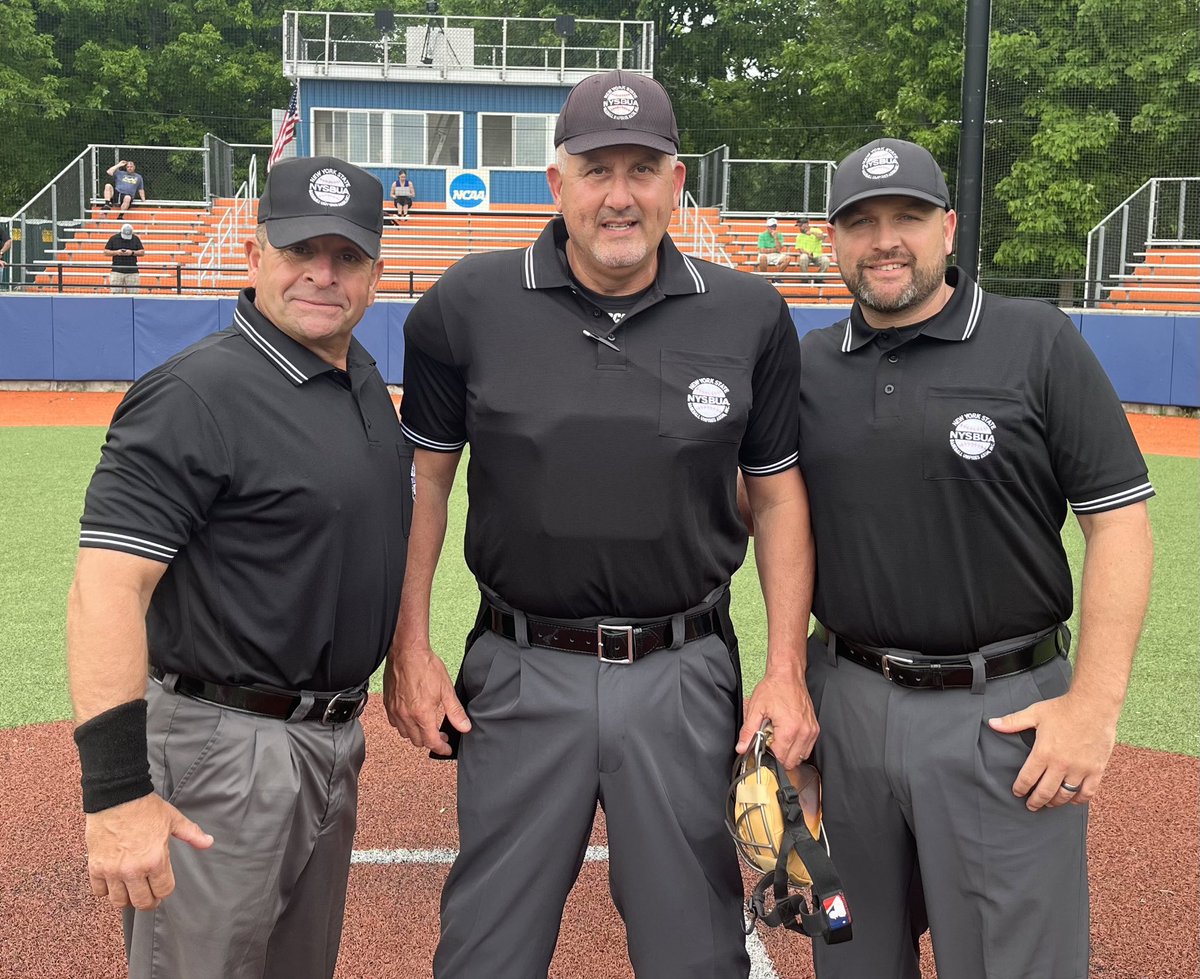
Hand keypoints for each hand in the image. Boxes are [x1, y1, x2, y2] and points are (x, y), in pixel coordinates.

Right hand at [85, 794, 212, 909]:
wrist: (116, 796)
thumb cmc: (145, 807)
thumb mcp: (173, 820)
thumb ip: (192, 834)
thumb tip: (208, 842)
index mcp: (156, 859)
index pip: (163, 891)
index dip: (164, 892)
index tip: (162, 889)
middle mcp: (134, 869)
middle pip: (142, 902)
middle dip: (148, 901)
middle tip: (148, 896)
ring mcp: (113, 870)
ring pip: (119, 901)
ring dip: (126, 898)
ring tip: (131, 891)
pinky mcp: (96, 867)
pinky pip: (99, 891)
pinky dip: (106, 890)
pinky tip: (113, 882)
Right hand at [383, 644, 469, 755]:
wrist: (407, 652)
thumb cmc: (425, 666)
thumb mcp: (446, 689)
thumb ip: (455, 711)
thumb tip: (464, 727)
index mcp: (422, 714)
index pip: (431, 742)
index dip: (441, 748)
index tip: (446, 749)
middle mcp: (406, 715)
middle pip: (417, 741)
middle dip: (430, 741)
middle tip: (440, 735)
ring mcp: (395, 710)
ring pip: (405, 734)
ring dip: (416, 734)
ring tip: (427, 726)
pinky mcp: (388, 704)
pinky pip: (394, 723)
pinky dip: (404, 725)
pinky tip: (412, 717)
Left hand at [737, 663, 817, 768]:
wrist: (788, 674)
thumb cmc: (774, 687)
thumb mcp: (755, 709)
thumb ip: (748, 731)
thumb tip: (742, 747)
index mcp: (789, 729)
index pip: (780, 759)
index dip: (769, 757)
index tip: (763, 750)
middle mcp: (803, 732)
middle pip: (791, 761)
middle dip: (779, 757)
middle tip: (770, 743)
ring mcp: (811, 730)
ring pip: (801, 757)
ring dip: (789, 753)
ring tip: (779, 738)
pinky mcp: (814, 728)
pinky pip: (808, 747)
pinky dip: (798, 747)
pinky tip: (788, 736)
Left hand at [988, 692, 1118, 810]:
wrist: (1094, 705)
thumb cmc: (1063, 708)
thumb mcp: (1034, 713)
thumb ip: (1012, 722)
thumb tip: (992, 723)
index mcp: (1043, 753)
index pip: (1028, 778)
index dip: (1021, 788)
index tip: (1017, 793)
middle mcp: (1061, 764)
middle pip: (1045, 792)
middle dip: (1036, 801)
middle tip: (1031, 806)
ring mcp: (1080, 769)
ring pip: (1065, 795)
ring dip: (1055, 802)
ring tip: (1049, 804)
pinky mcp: (1096, 769)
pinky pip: (1088, 792)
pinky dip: (1079, 799)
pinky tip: (1073, 800)